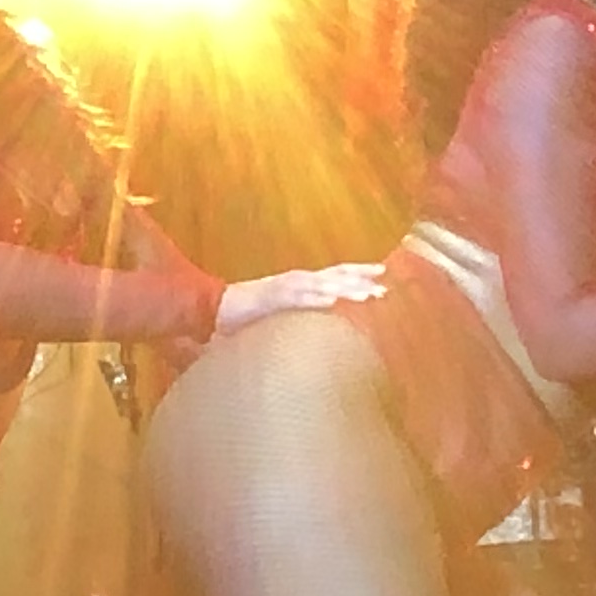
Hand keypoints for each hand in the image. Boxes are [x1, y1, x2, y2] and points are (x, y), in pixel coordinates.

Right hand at [216, 263, 387, 332]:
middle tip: (384, 284)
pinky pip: (295, 298)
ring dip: (344, 288)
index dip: (358, 276)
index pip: (335, 276)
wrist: (211, 309)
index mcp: (300, 285)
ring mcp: (284, 287)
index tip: (382, 279)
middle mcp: (296, 281)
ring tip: (367, 293)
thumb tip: (325, 320)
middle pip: (334, 276)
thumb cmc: (247, 315)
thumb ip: (302, 314)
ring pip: (321, 285)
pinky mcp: (269, 297)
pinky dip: (314, 298)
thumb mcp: (282, 315)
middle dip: (360, 279)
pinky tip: (331, 301)